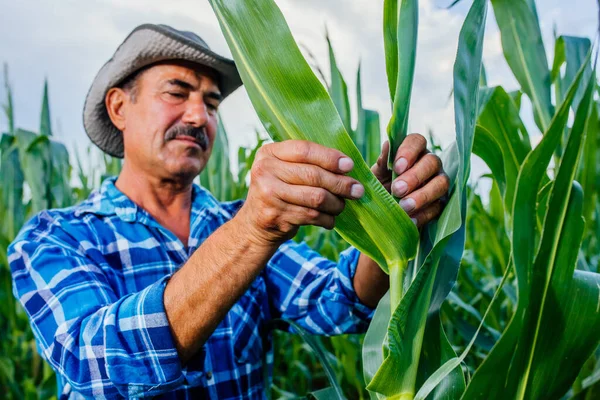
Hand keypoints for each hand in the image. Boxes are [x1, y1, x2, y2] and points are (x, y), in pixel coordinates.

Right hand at [238, 140, 363, 244]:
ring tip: (342, 206)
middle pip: (313, 175)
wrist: (254, 224)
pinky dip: (326, 219)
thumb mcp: (283, 170)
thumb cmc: (279, 191)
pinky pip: (311, 215)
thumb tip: (346, 166)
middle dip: (340, 183)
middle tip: (358, 190)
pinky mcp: (275, 215)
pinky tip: (330, 219)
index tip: (350, 165)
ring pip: (315, 197)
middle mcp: (265, 171)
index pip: (304, 150)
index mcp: (269, 153)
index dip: (330, 157)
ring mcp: (268, 194)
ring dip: (335, 204)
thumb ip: (306, 163)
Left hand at [371, 134, 449, 227]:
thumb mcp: (376, 176)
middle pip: (432, 162)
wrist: (381, 212)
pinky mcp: (440, 203)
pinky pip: (438, 207)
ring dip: (422, 195)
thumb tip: (387, 145)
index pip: (417, 141)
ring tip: (404, 206)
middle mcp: (429, 164)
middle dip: (414, 176)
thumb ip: (382, 162)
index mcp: (413, 152)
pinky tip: (410, 220)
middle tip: (397, 190)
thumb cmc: (380, 187)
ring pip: (441, 183)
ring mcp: (438, 183)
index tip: (396, 167)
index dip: (409, 151)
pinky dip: (423, 214)